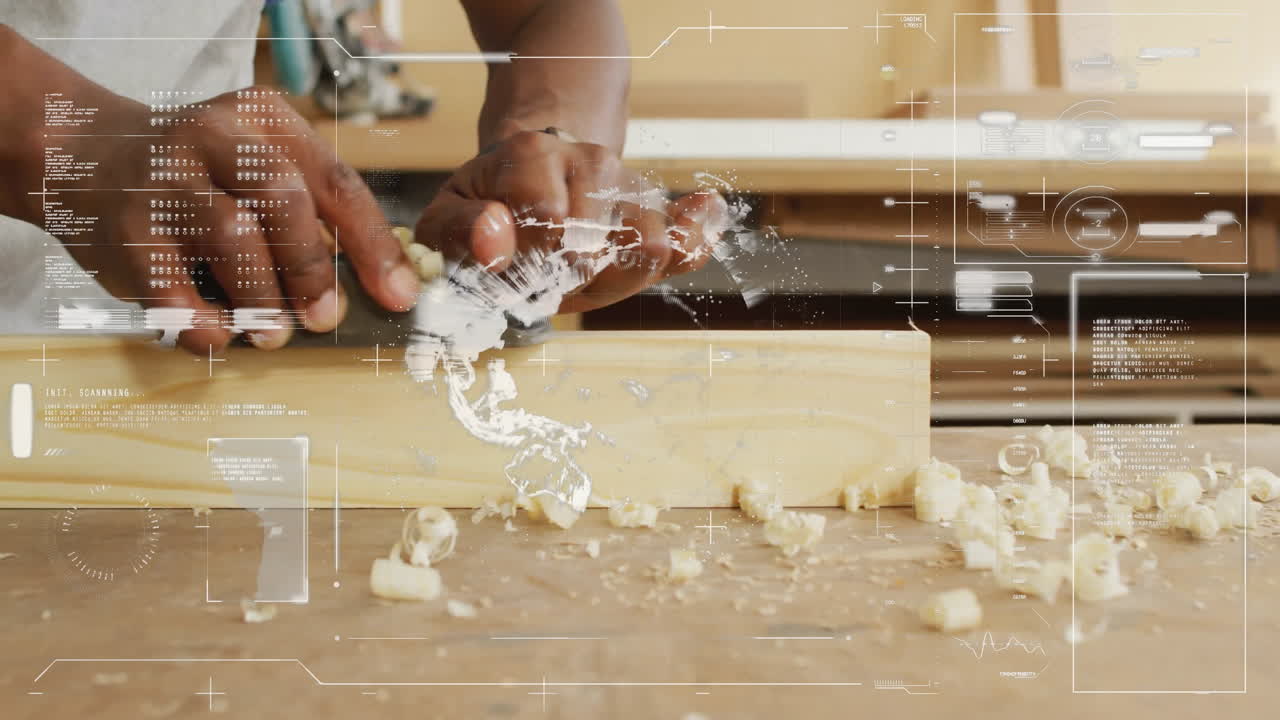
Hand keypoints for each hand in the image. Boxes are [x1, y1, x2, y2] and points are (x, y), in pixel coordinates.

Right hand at [52, 85, 417, 352]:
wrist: (84, 156)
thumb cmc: (201, 175)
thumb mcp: (260, 167)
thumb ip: (315, 218)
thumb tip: (381, 287)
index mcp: (263, 120)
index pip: (335, 180)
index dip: (374, 244)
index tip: (398, 294)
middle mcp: (212, 138)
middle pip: (283, 197)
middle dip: (313, 267)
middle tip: (326, 316)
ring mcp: (163, 181)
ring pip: (233, 238)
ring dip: (264, 299)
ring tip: (274, 334)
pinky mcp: (124, 231)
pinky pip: (174, 288)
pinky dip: (206, 323)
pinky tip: (220, 335)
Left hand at [414, 129, 724, 313]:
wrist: (530, 173)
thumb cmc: (489, 205)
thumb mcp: (449, 214)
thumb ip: (460, 229)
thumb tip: (495, 240)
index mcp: (533, 157)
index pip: (546, 226)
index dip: (526, 261)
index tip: (508, 263)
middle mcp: (592, 163)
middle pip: (596, 247)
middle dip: (565, 280)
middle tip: (544, 273)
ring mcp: (632, 188)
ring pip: (648, 247)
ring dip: (610, 280)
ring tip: (582, 272)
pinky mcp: (660, 215)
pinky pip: (692, 235)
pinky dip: (695, 240)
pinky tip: (686, 233)